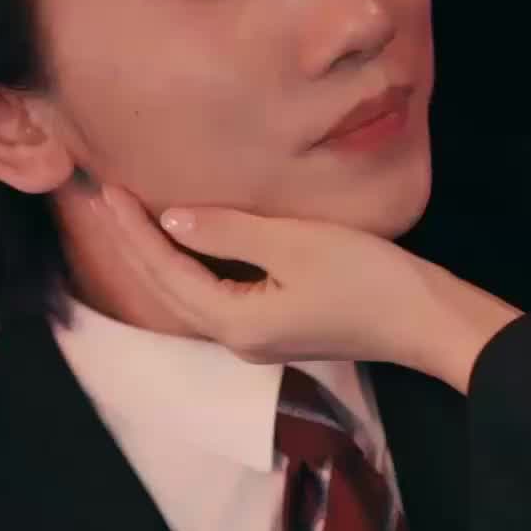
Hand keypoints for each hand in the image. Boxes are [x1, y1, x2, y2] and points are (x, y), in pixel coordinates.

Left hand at [92, 186, 523, 391]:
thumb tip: (171, 217)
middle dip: (135, 245)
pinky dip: (192, 265)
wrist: (427, 320)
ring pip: (190, 294)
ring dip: (160, 256)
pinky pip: (216, 295)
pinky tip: (186, 241)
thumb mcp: (294, 243)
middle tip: (104, 198)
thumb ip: (229, 230)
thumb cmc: (369, 279)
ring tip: (131, 217)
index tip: (108, 190)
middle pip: (169, 289)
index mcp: (235, 324)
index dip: (135, 231)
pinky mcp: (278, 327)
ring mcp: (258, 338)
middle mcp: (237, 341)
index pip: (167, 272)